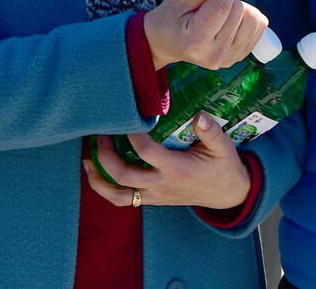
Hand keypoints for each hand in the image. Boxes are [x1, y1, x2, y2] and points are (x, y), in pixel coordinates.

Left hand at [83, 113, 252, 210]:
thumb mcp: (223, 147)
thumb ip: (210, 131)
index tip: (126, 120)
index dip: (133, 136)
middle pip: (124, 177)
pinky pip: (125, 199)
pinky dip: (108, 188)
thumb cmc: (224, 167)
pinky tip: (99, 174)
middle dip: (106, 157)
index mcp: (177, 170)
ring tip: (87, 161)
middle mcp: (162, 185)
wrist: (228, 195)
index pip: (147, 153)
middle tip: (99, 137)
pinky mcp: (153, 199)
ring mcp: (155, 195)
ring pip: (119, 196)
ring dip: (98, 180)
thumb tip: (200, 115)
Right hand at [143, 0, 267, 70]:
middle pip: (238, 9)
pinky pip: (260, 25)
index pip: (222, 6)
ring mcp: (229, 59)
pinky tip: (229, 20)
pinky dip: (247, 16)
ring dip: (239, 7)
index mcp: (196, 41)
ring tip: (218, 12)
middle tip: (207, 2)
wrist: (168, 43)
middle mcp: (215, 55)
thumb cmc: (172, 18)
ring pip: (253, 17)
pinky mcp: (240, 57)